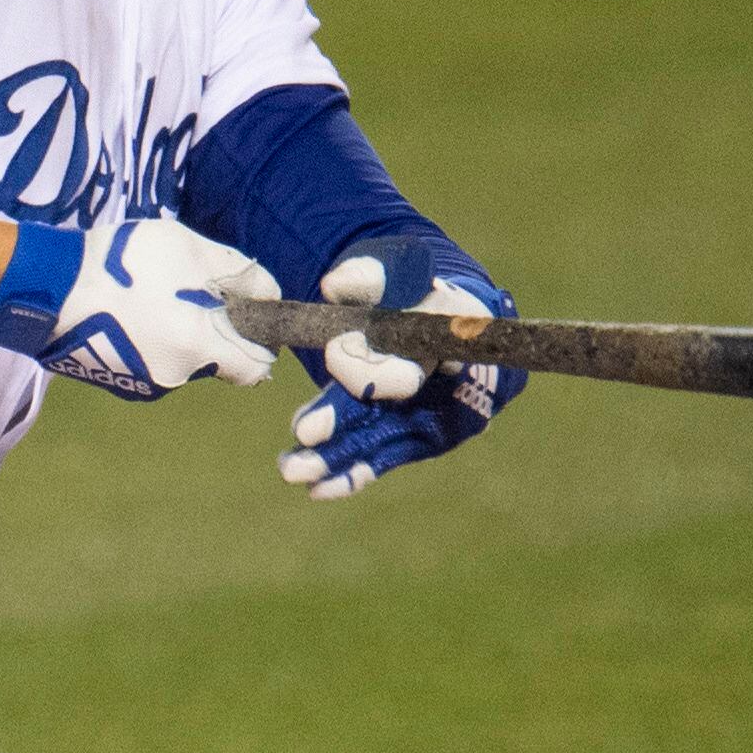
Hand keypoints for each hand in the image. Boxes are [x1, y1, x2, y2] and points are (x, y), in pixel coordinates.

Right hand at [0, 213, 277, 400]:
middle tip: (190, 292)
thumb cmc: (123, 264)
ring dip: (182, 335)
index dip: (259, 342)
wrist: (49, 292)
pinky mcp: (122, 384)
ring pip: (186, 361)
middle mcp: (178, 376)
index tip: (245, 313)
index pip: (256, 368)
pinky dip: (153, 342)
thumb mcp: (189, 248)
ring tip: (151, 297)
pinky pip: (156, 363)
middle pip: (219, 360)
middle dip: (215, 330)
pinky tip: (130, 315)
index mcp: (200, 346)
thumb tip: (268, 294)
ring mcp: (146, 385)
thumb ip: (238, 273)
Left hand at [279, 244, 524, 497]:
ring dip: (337, 454)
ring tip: (292, 468)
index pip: (420, 339)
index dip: (380, 354)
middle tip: (305, 430)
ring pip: (385, 434)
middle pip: (398, 393)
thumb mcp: (393, 266)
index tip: (331, 354)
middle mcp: (460, 371)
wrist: (437, 318)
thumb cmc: (412, 286)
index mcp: (459, 319)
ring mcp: (445, 412)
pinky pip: (384, 457)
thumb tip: (335, 286)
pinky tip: (315, 486)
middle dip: (348, 412)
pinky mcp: (424, 438)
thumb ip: (370, 273)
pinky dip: (350, 472)